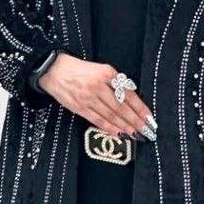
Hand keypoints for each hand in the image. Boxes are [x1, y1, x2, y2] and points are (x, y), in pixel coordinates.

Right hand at [38, 54, 156, 139]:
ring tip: (135, 134)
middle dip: (136, 120)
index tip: (149, 117)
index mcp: (107, 73)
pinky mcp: (80, 107)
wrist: (54, 70)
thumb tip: (131, 99)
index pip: (128, 94)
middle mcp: (99, 85)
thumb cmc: (79, 70)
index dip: (140, 108)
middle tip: (146, 130)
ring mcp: (89, 97)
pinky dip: (110, 128)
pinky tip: (119, 133)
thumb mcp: (100, 69)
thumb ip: (115, 82)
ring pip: (111, 115)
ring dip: (125, 126)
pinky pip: (98, 120)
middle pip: (122, 107)